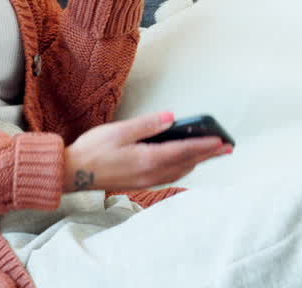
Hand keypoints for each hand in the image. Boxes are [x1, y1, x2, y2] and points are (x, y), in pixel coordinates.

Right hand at [62, 112, 231, 192]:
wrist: (73, 172)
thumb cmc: (92, 149)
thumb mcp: (119, 131)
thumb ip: (147, 125)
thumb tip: (172, 117)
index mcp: (147, 158)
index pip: (184, 150)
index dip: (204, 145)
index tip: (222, 141)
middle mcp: (151, 173)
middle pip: (187, 163)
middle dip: (208, 154)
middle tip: (228, 147)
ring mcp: (146, 180)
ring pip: (180, 170)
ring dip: (198, 161)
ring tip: (212, 152)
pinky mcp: (141, 182)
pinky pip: (170, 175)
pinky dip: (184, 166)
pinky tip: (186, 161)